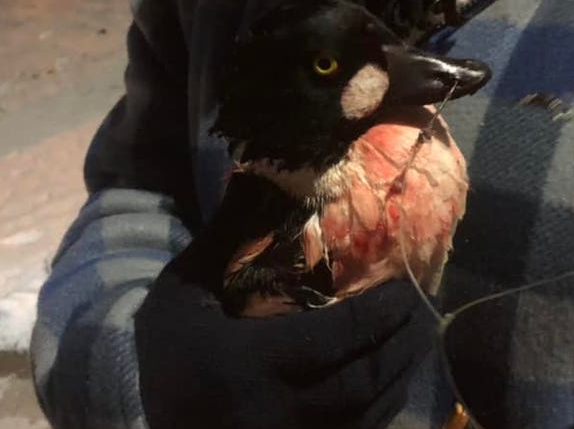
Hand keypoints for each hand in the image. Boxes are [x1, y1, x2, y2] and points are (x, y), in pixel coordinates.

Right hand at [134, 253, 434, 428]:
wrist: (146, 418)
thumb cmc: (168, 350)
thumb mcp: (184, 288)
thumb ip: (224, 235)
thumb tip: (256, 169)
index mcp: (244, 366)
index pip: (334, 338)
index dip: (382, 313)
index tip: (408, 287)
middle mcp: (272, 414)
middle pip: (361, 383)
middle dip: (402, 347)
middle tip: (427, 313)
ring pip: (365, 418)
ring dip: (400, 378)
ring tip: (420, 341)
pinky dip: (381, 410)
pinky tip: (394, 381)